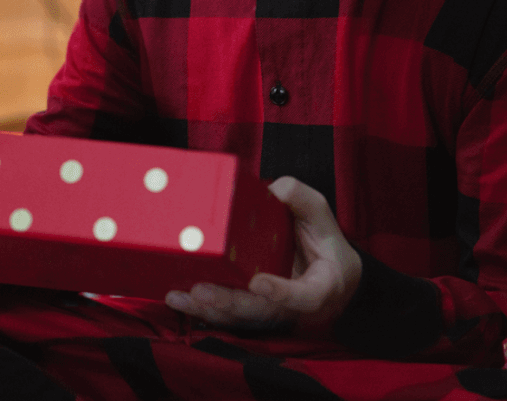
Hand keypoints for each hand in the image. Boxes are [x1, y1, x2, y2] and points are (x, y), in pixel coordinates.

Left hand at [164, 176, 361, 331]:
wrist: (328, 273)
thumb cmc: (325, 245)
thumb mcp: (322, 218)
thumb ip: (303, 201)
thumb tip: (274, 189)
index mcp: (321, 286)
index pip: (305, 296)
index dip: (281, 292)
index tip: (259, 282)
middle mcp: (294, 307)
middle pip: (261, 311)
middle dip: (228, 302)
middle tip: (201, 291)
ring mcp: (271, 312)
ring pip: (239, 318)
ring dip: (207, 309)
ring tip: (179, 296)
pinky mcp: (252, 311)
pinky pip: (227, 316)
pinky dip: (202, 309)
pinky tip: (178, 299)